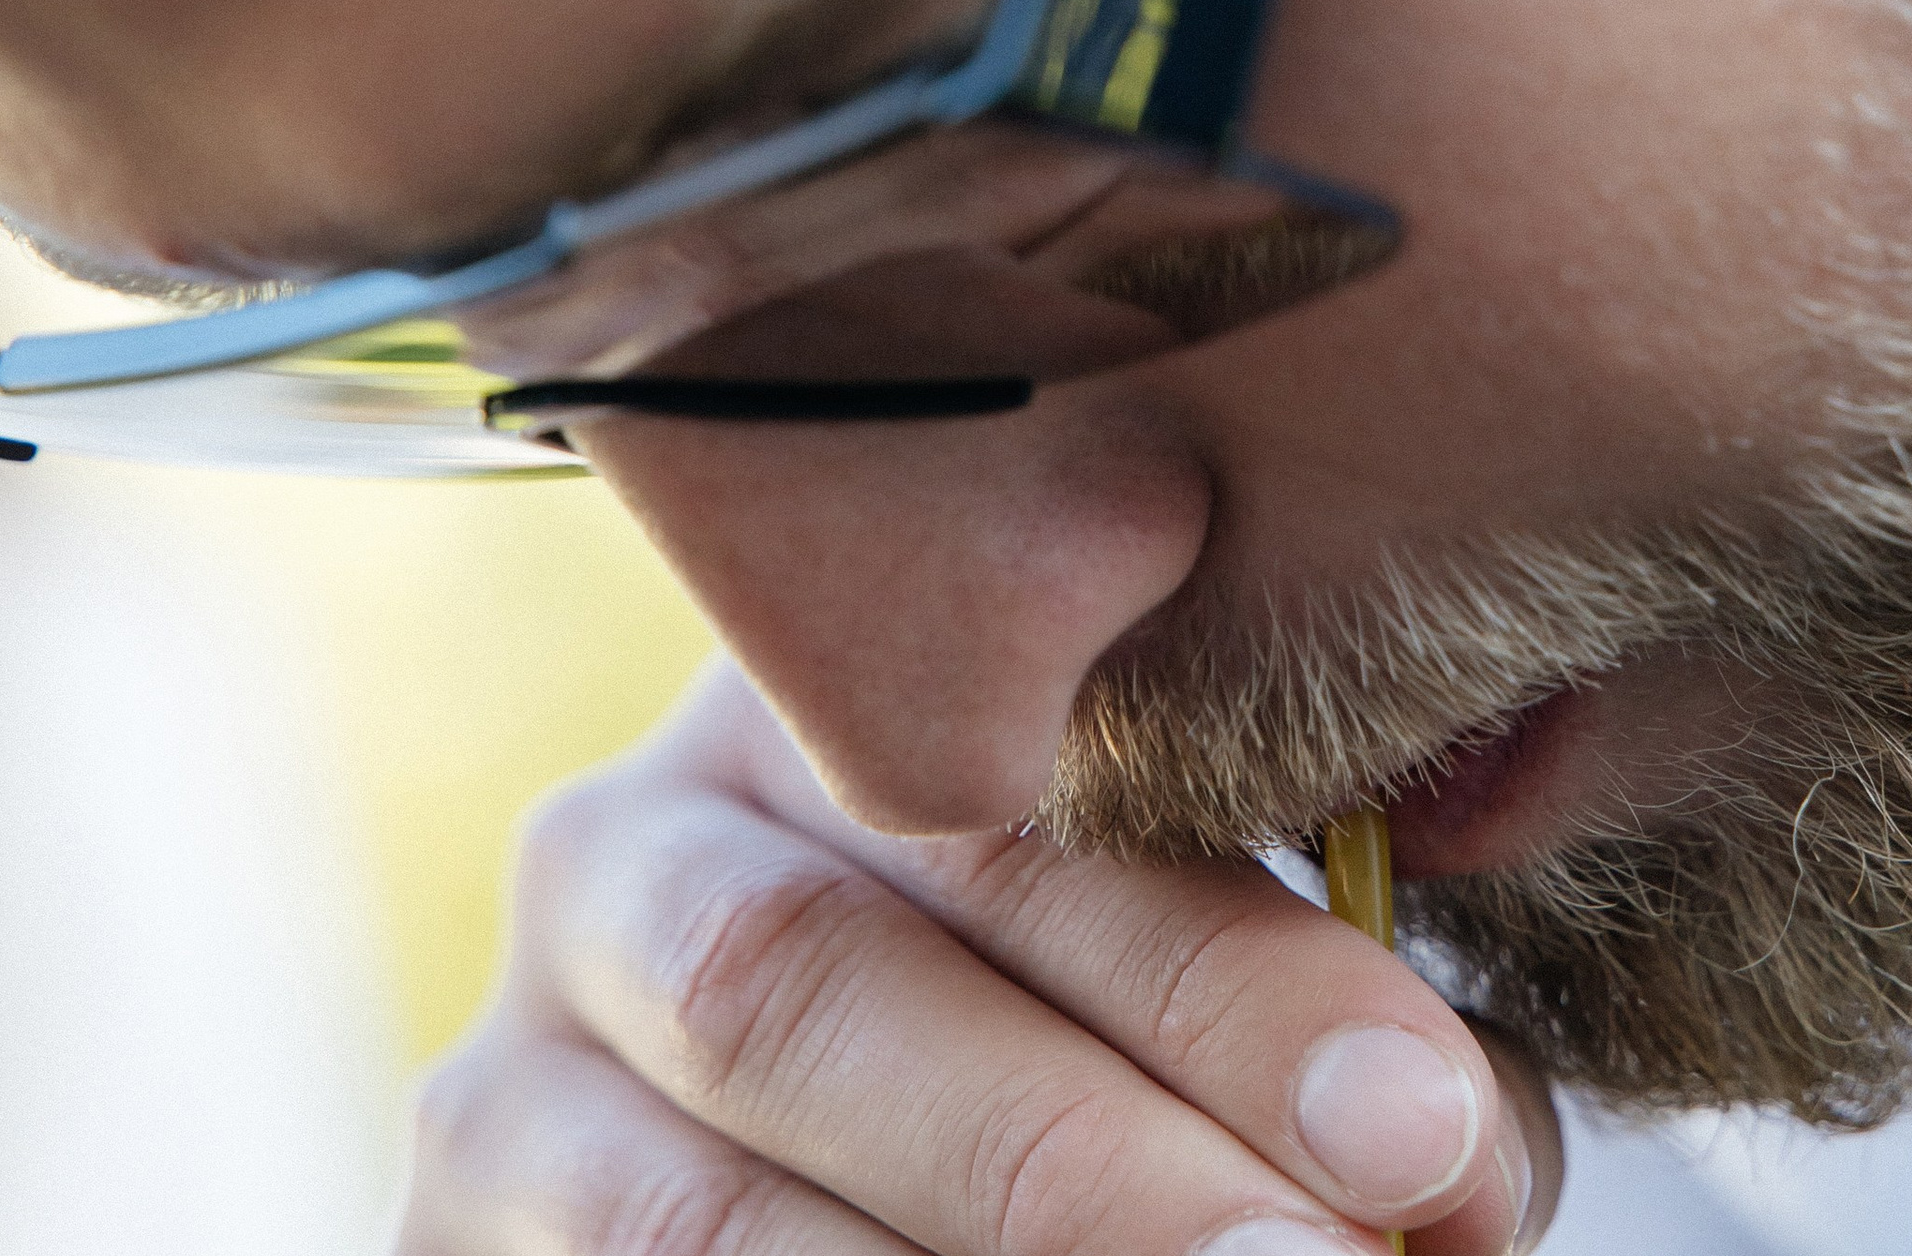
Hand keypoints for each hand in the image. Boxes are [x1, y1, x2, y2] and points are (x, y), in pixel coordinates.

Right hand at [398, 662, 1559, 1255]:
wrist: (826, 1103)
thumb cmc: (1054, 1017)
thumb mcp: (1164, 989)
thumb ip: (1310, 1053)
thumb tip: (1457, 1180)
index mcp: (833, 706)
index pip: (1018, 810)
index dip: (1217, 969)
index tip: (1422, 1120)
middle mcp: (637, 839)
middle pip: (827, 984)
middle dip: (1083, 1157)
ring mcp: (518, 1053)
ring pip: (698, 1195)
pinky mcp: (454, 1214)